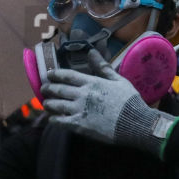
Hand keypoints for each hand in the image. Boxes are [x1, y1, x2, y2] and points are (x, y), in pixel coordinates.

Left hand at [41, 49, 163, 150]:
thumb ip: (102, 67)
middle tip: (44, 88)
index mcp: (91, 82)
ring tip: (46, 103)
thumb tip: (92, 52)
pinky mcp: (79, 126)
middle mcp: (82, 95)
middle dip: (48, 88)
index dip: (55, 74)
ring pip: (55, 105)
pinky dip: (53, 119)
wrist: (134, 123)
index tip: (49, 75)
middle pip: (58, 89)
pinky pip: (60, 121)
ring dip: (48, 104)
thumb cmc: (128, 101)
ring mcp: (79, 110)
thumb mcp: (118, 80)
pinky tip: (53, 118)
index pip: (67, 75)